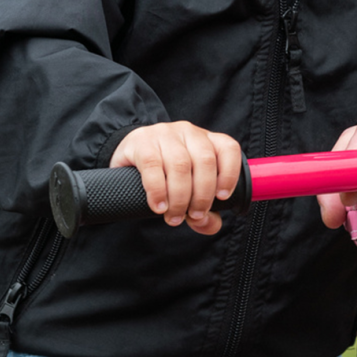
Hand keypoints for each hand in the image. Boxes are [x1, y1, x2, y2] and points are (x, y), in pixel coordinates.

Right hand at [111, 122, 241, 234]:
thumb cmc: (164, 174)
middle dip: (202, 195)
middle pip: (205, 161)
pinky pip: (153, 166)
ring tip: (174, 217)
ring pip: (180, 165)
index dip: (230, 174)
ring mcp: (164, 133)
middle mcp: (188, 132)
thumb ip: (204, 211)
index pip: (228, 148)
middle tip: (194, 215)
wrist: (127, 158)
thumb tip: (207, 224)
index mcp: (206, 140)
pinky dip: (158, 191)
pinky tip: (159, 206)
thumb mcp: (188, 189)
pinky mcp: (142, 141)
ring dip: (180, 197)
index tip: (222, 197)